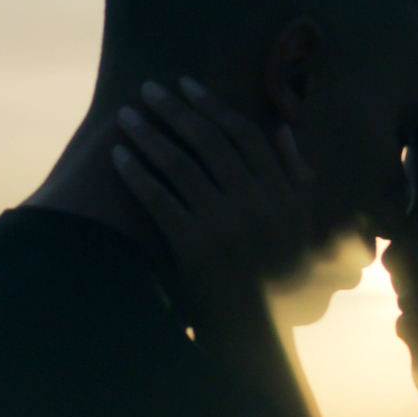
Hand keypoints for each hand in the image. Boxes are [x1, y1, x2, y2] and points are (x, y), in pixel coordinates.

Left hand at [111, 77, 316, 340]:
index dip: (212, 106)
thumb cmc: (278, 278)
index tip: (185, 85)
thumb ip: (298, 176)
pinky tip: (118, 157)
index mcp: (282, 193)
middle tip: (147, 90)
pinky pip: (160, 199)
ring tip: (125, 117)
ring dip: (148, 135)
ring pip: (181, 164)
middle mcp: (257, 203)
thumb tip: (282, 130)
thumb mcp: (300, 224)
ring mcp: (226, 224)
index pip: (245, 135)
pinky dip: (137, 174)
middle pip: (209, 141)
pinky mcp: (195, 246)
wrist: (258, 331)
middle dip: (174, 110)